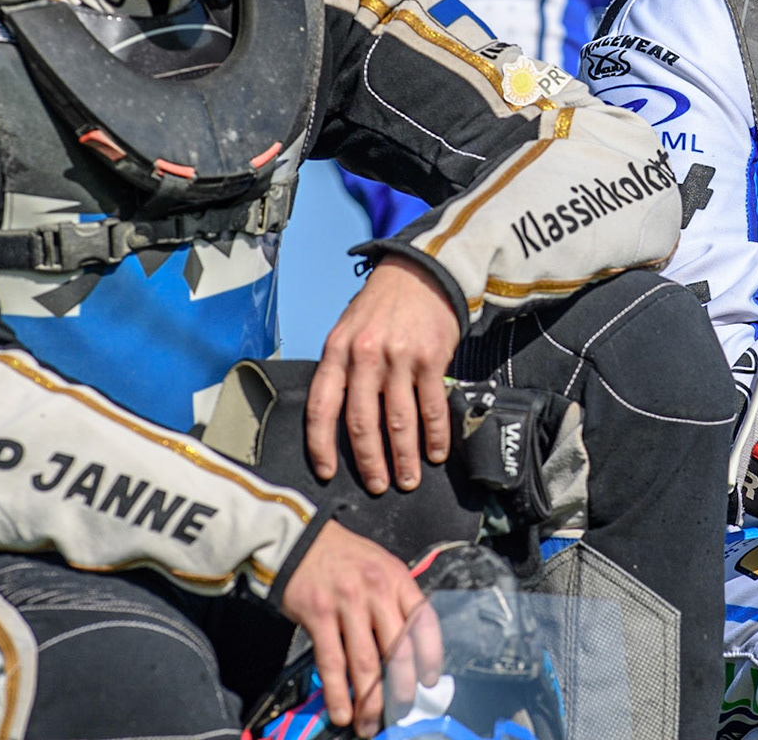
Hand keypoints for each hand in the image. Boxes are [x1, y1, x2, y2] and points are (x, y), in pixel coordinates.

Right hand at [279, 521, 442, 733]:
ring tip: (369, 724)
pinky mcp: (318, 615)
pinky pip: (332, 662)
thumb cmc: (343, 558)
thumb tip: (406, 648)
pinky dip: (337, 692)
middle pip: (398, 649)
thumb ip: (395, 600)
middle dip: (401, 689)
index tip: (430, 681)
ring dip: (369, 700)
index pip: (424, 620)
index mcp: (397, 578)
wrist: (299, 541)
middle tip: (400, 712)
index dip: (431, 655)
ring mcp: (347, 603)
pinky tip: (341, 712)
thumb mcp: (380, 566)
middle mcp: (376, 590)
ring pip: (365, 662)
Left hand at [309, 256, 461, 493]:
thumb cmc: (380, 306)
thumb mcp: (347, 330)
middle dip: (370, 462)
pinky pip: (432, 406)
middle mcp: (365, 356)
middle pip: (362, 422)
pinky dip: (434, 435)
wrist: (421, 273)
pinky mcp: (431, 358)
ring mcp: (399, 358)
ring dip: (405, 457)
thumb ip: (342, 370)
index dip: (322, 445)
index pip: (321, 407)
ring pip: (399, 421)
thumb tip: (338, 420)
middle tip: (378, 485)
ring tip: (408, 479)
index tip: (327, 472)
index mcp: (337, 351)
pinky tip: (435, 452)